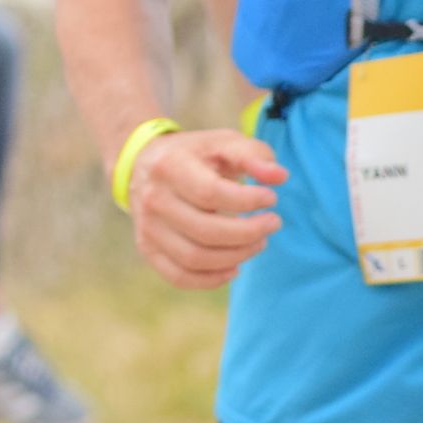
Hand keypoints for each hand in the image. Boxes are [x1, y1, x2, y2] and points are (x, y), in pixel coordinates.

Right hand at [126, 128, 284, 289]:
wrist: (143, 163)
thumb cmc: (195, 154)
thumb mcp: (224, 143)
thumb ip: (254, 156)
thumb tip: (279, 177)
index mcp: (169, 167)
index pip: (211, 194)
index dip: (248, 201)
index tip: (271, 198)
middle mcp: (152, 199)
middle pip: (206, 231)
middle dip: (250, 233)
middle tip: (272, 223)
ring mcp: (147, 227)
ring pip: (195, 258)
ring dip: (237, 256)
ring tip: (258, 242)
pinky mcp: (147, 247)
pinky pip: (180, 276)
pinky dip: (212, 279)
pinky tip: (234, 266)